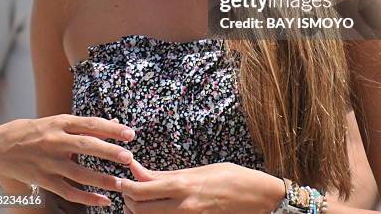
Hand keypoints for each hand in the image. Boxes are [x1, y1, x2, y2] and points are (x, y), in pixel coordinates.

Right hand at [0, 114, 135, 207]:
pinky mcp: (45, 180)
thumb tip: (116, 123)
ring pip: (79, 173)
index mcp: (62, 123)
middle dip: (109, 152)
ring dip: (102, 179)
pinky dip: (86, 197)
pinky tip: (103, 200)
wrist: (5, 146)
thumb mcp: (61, 122)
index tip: (130, 134)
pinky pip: (68, 191)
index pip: (91, 124)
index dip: (111, 129)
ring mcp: (50, 162)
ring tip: (121, 184)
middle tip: (128, 158)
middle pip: (86, 146)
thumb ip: (88, 125)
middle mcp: (56, 141)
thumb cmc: (40, 131)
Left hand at [121, 159, 284, 212]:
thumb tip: (142, 172)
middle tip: (129, 191)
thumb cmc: (231, 177)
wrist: (258, 197)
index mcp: (183, 184)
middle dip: (129, 201)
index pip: (142, 189)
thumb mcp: (199, 170)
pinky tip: (159, 209)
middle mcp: (182, 205)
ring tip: (141, 201)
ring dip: (140, 211)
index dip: (127, 185)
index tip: (122, 179)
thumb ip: (168, 175)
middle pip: (141, 209)